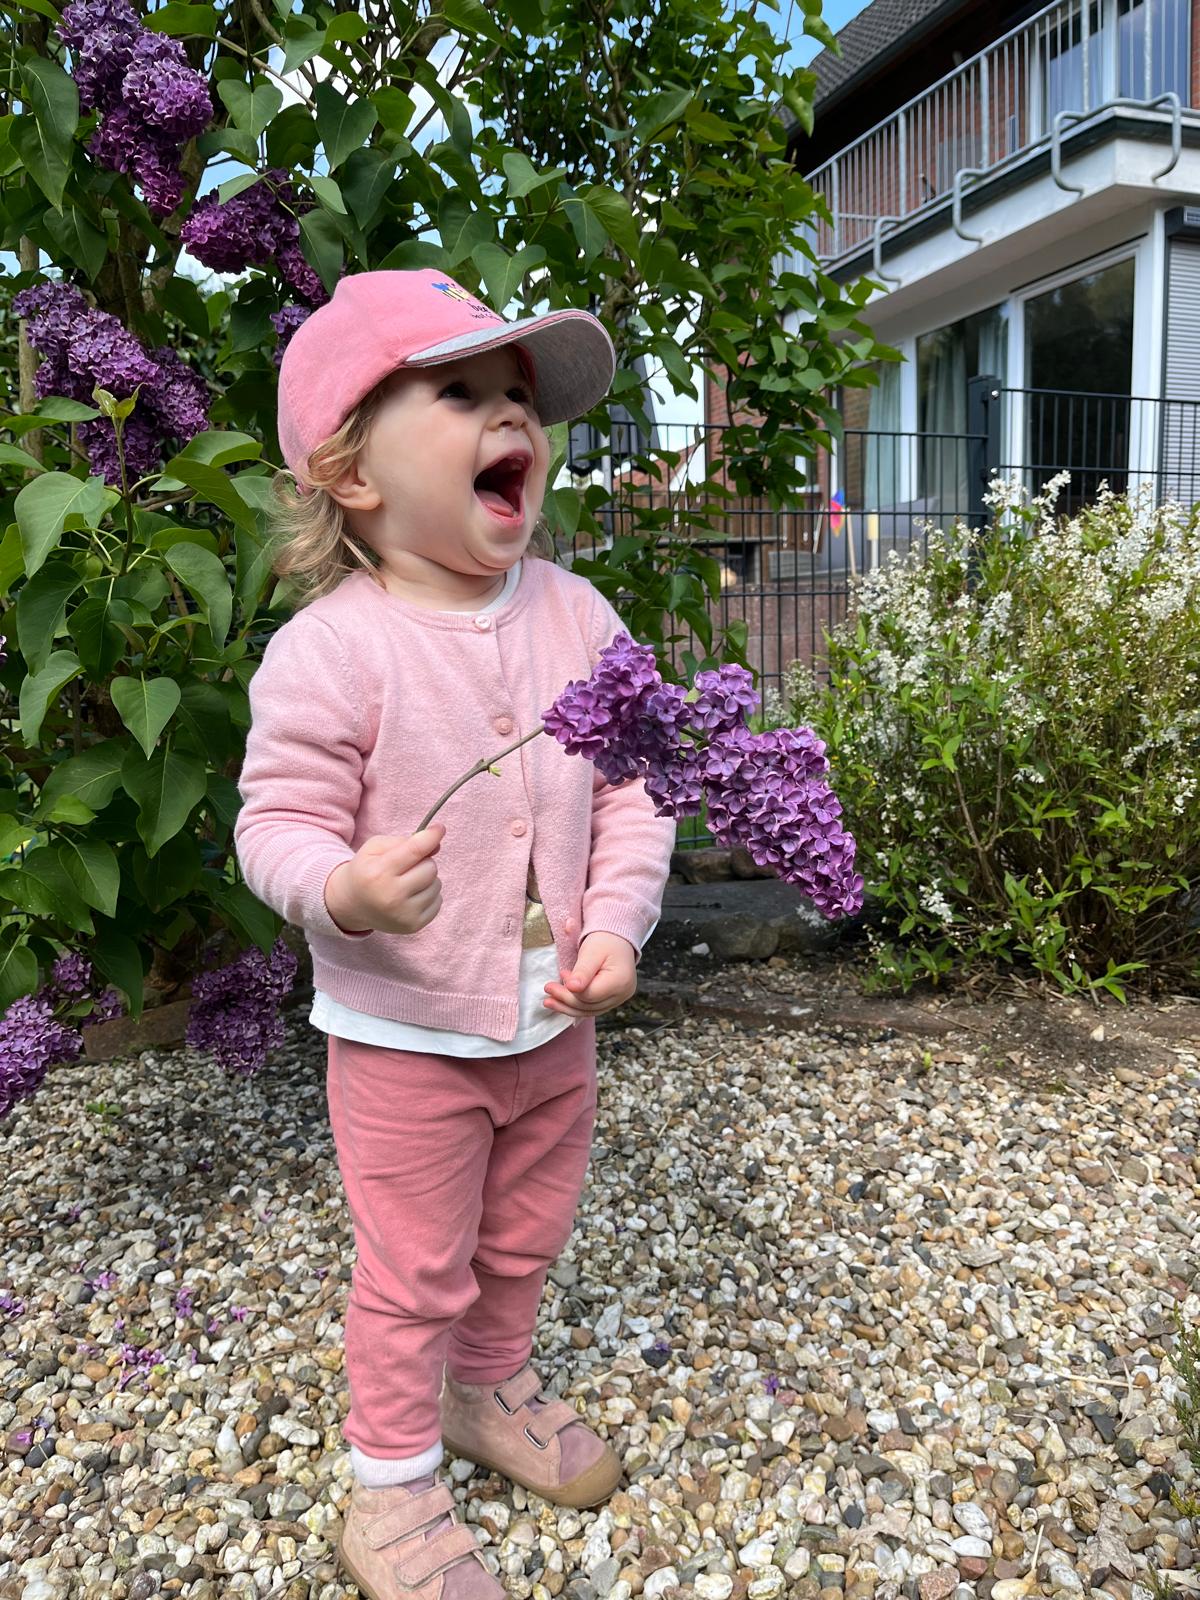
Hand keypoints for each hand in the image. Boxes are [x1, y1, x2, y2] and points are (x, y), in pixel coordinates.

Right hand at [324, 825, 444, 934]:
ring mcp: (404, 914)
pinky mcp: (414, 926)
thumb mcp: (375, 848)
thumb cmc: (366, 870)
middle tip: (407, 866)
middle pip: (430, 867)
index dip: (430, 837)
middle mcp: (392, 896)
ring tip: (406, 882)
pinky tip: (411, 896)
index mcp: (379, 872)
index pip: (414, 851)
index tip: (440, 829)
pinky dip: (428, 895)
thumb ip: (404, 841)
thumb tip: (436, 845)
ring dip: (426, 879)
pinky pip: (438, 901)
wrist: (351, 904)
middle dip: (423, 862)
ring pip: (437, 884)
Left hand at [543, 931, 636, 1019]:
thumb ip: (582, 971)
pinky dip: (575, 1006)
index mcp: (620, 981)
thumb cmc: (604, 941)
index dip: (571, 990)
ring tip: (549, 1001)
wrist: (616, 938)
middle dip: (565, 999)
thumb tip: (572, 988)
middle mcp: (622, 994)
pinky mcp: (612, 1000)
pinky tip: (562, 1003)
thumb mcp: (592, 952)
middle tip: (548, 989)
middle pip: (589, 1005)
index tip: (560, 974)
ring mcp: (618, 999)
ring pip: (589, 1010)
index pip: (589, 995)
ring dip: (567, 1007)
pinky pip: (592, 1008)